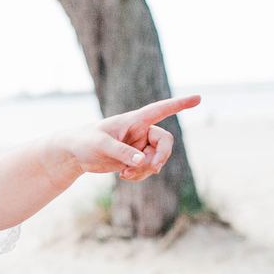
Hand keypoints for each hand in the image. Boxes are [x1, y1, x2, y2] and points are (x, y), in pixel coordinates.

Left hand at [64, 95, 200, 181]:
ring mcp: (139, 145)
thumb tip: (142, 161)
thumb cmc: (85, 142)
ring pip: (157, 159)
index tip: (199, 97)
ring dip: (146, 169)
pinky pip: (147, 168)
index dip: (180, 104)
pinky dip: (140, 175)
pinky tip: (124, 176)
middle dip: (161, 157)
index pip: (161, 110)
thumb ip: (121, 152)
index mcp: (134, 120)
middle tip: (152, 168)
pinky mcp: (135, 158)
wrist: (75, 154)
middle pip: (165, 142)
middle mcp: (140, 131)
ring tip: (126, 175)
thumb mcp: (101, 146)